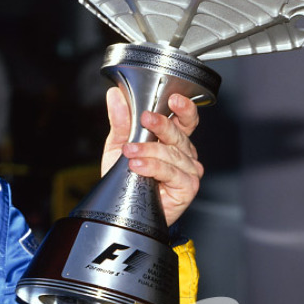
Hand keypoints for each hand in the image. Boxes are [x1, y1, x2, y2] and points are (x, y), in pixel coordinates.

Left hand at [101, 86, 202, 225]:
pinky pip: (172, 174)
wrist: (122, 208)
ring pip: (172, 154)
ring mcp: (188, 170)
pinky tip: (139, 167)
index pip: (185, 118)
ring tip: (130, 152)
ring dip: (149, 151)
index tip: (173, 98)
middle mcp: (184, 152)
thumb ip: (120, 121)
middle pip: (178, 133)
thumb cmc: (126, 176)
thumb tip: (115, 95)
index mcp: (171, 138)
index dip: (184, 108)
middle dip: (161, 125)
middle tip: (145, 118)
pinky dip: (154, 168)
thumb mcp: (118, 145)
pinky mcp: (187, 187)